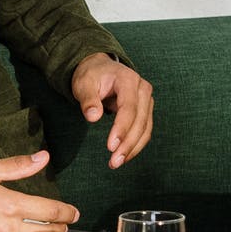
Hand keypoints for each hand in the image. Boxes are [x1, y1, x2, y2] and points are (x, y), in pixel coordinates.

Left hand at [71, 53, 154, 168]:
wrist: (100, 69)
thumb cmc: (92, 76)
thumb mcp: (84, 83)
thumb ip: (88, 99)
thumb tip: (93, 117)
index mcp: (128, 79)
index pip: (129, 108)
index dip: (121, 128)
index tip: (111, 147)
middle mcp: (143, 89)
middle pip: (140, 120)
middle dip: (128, 144)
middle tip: (114, 162)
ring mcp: (147, 100)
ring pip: (145, 128)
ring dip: (133, 148)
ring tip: (116, 163)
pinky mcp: (146, 110)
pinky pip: (145, 130)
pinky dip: (135, 145)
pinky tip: (123, 156)